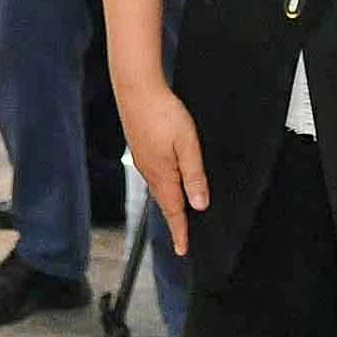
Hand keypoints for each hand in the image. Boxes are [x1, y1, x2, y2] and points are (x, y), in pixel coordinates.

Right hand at [115, 84, 207, 256]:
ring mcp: (142, 158)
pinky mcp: (139, 146)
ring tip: (177, 213)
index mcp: (162, 174)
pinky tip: (167, 180)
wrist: (136, 87)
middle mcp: (149, 170)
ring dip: (168, 203)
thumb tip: (200, 204)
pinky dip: (162, 185)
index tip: (183, 250)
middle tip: (181, 237)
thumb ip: (194, 175)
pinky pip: (153, 174)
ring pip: (158, 188)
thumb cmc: (162, 112)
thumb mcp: (188, 145)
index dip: (180, 232)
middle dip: (174, 220)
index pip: (174, 211)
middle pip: (164, 202)